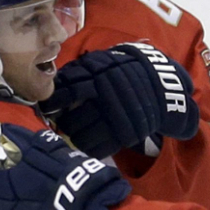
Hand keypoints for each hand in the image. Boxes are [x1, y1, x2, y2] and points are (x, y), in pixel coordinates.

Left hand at [40, 43, 198, 158]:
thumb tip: (55, 85)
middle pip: (71, 118)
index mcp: (96, 75)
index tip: (47, 107)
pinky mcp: (124, 133)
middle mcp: (103, 96)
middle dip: (63, 123)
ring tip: (74, 134)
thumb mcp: (105, 62)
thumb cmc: (127, 71)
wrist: (162, 84)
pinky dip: (88, 147)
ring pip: (81, 136)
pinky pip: (98, 147)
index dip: (53, 102)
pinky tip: (86, 144)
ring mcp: (114, 116)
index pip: (66, 90)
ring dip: (74, 137)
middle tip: (62, 123)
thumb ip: (82, 71)